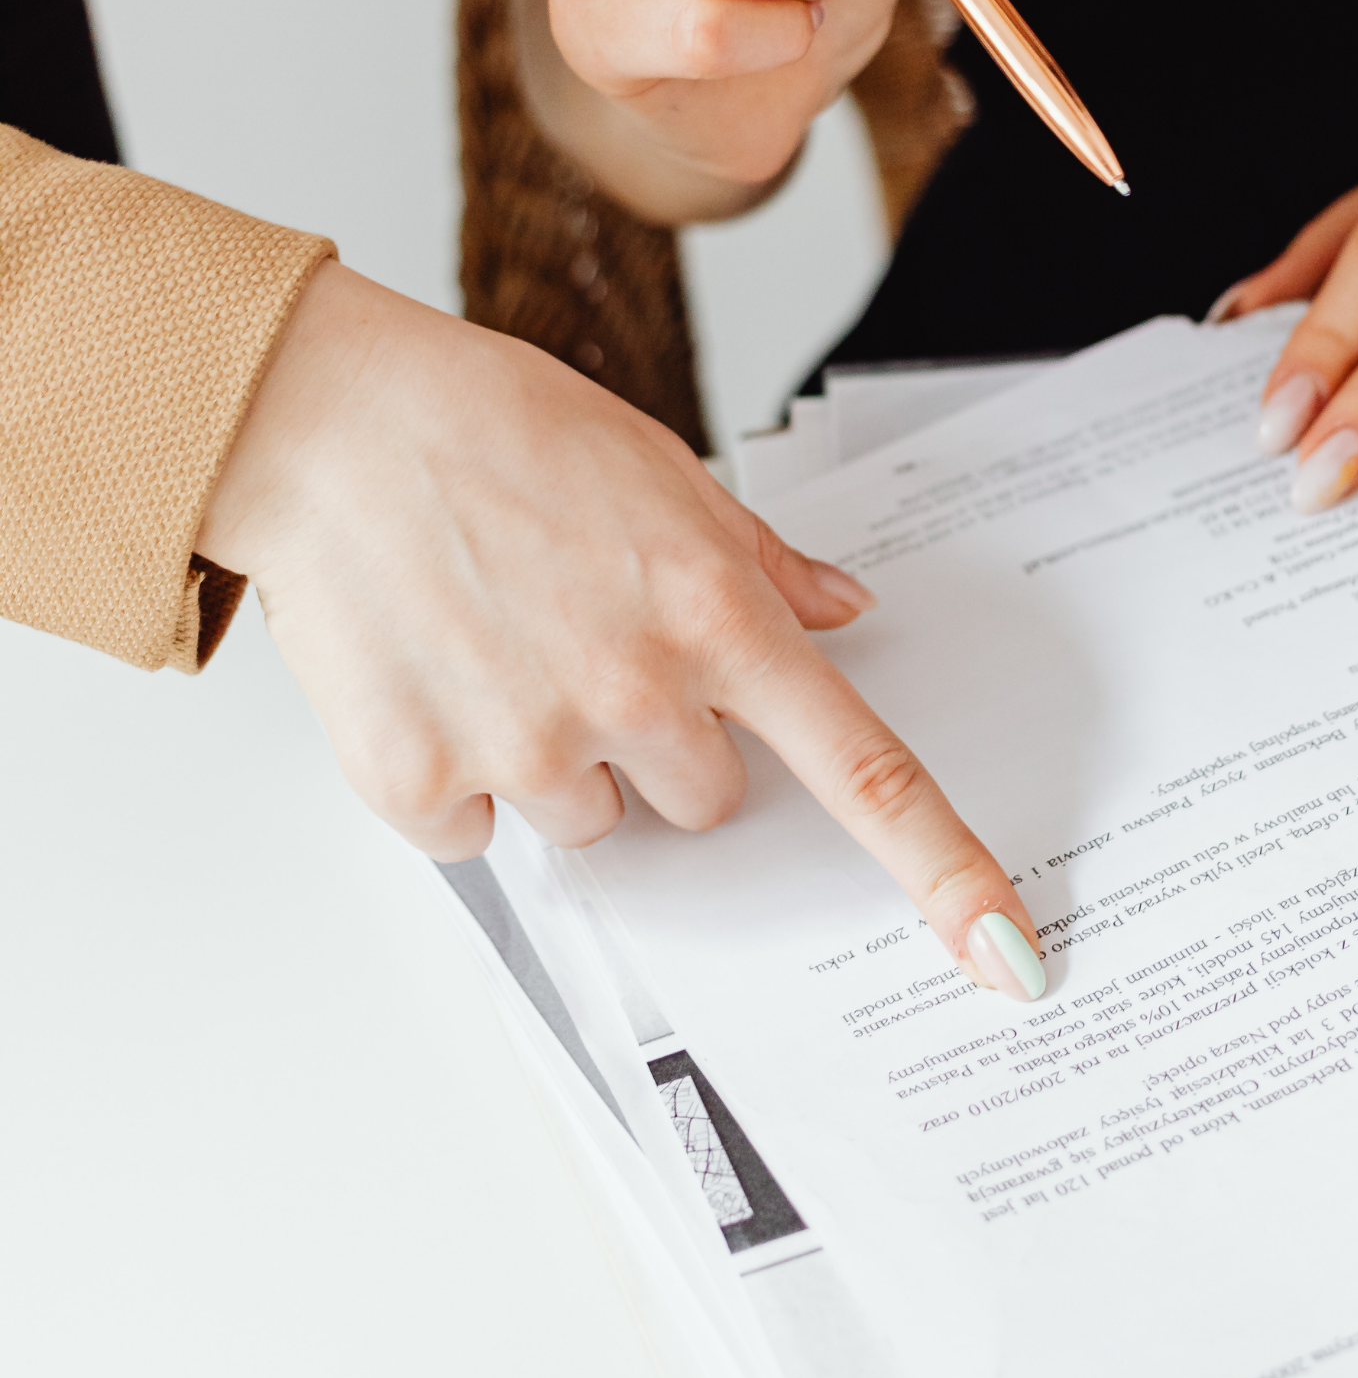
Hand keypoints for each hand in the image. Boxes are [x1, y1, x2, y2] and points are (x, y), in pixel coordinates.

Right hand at [197, 263, 1045, 1002]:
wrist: (333, 423)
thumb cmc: (496, 426)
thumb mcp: (662, 467)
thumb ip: (763, 561)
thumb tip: (843, 611)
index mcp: (715, 614)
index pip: (861, 771)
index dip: (944, 872)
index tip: (1004, 954)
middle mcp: (634, 693)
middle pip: (708, 803)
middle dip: (669, 743)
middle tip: (594, 647)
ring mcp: (526, 745)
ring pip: (595, 824)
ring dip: (562, 760)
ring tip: (500, 644)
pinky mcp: (422, 782)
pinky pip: (478, 834)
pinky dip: (458, 775)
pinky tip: (432, 675)